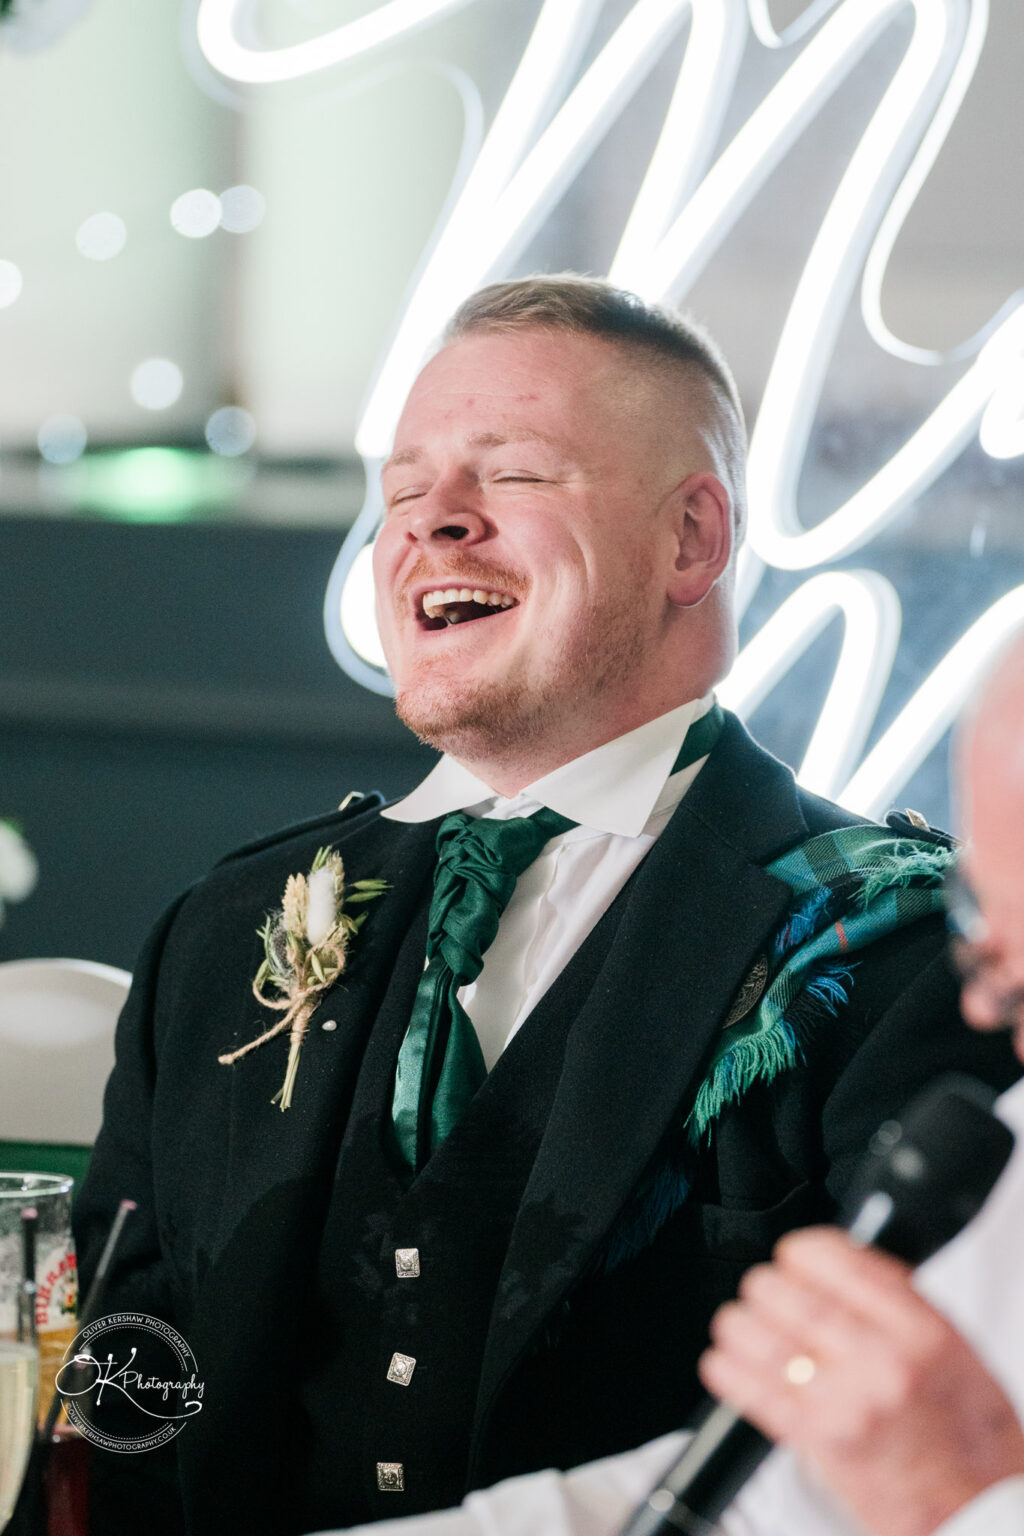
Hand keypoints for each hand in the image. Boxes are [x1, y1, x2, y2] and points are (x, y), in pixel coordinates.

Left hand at [699, 1227, 1023, 1535]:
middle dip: (767, 1287)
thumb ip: (894, 1299)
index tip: (794, 1257)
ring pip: (758, 1335)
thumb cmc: (967, 1430)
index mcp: (919, 1328)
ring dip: (740, 1324)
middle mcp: (881, 1361)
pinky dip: (727, 1368)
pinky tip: (725, 1361)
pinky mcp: (817, 1442)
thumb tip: (835, 1260)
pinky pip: (751, 1391)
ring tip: (742, 1325)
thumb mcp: (951, 1345)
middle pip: (786, 1292)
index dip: (800, 1251)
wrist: (976, 1507)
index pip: (833, 1258)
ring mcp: (845, 1403)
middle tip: (768, 1294)